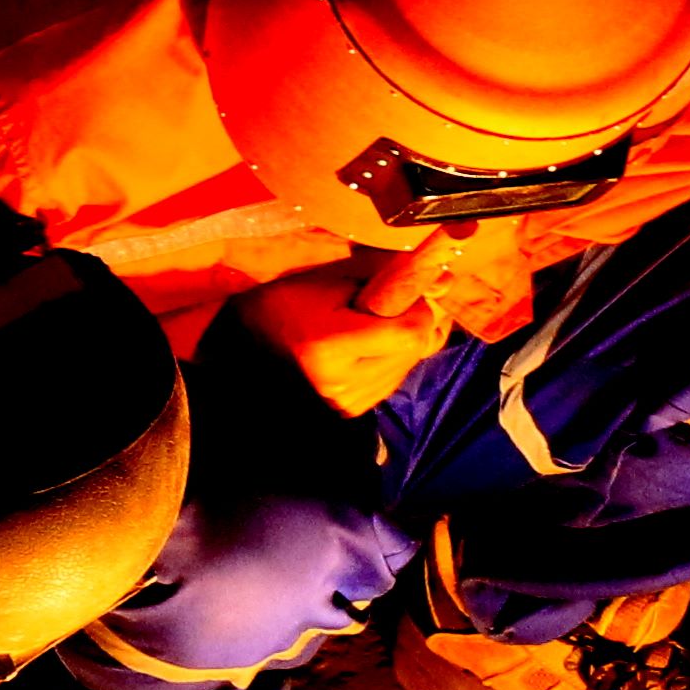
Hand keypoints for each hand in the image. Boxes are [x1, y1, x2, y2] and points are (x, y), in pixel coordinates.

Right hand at [233, 256, 457, 417]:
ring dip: (401, 343)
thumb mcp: (329, 281)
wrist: (246, 352)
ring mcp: (347, 403)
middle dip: (411, 323)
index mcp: (331, 345)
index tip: (404, 295)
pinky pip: (391, 380)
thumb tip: (444, 281)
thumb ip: (386, 277)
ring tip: (368, 328)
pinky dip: (389, 360)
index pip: (409, 333)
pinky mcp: (351, 412)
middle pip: (413, 350)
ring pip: (407, 366)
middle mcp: (342, 383)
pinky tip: (365, 349)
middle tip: (384, 307)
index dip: (418, 310)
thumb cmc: (284, 306)